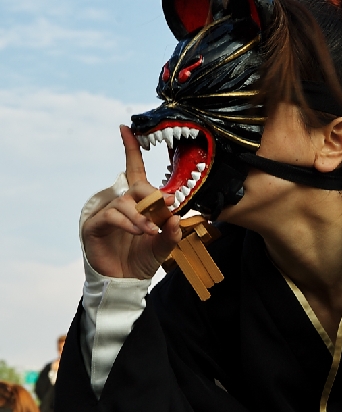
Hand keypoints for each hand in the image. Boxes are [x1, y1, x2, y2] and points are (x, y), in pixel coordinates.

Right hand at [82, 125, 181, 278]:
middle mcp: (121, 203)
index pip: (135, 171)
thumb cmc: (143, 259)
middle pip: (136, 185)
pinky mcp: (95, 225)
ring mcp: (107, 213)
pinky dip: (127, 222)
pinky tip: (138, 232)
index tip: (126, 128)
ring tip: (151, 231)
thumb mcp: (164, 246)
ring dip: (141, 216)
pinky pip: (112, 216)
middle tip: (166, 204)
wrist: (126, 282)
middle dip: (151, 195)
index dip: (131, 149)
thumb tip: (176, 217)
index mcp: (138, 202)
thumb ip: (171, 233)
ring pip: (125, 203)